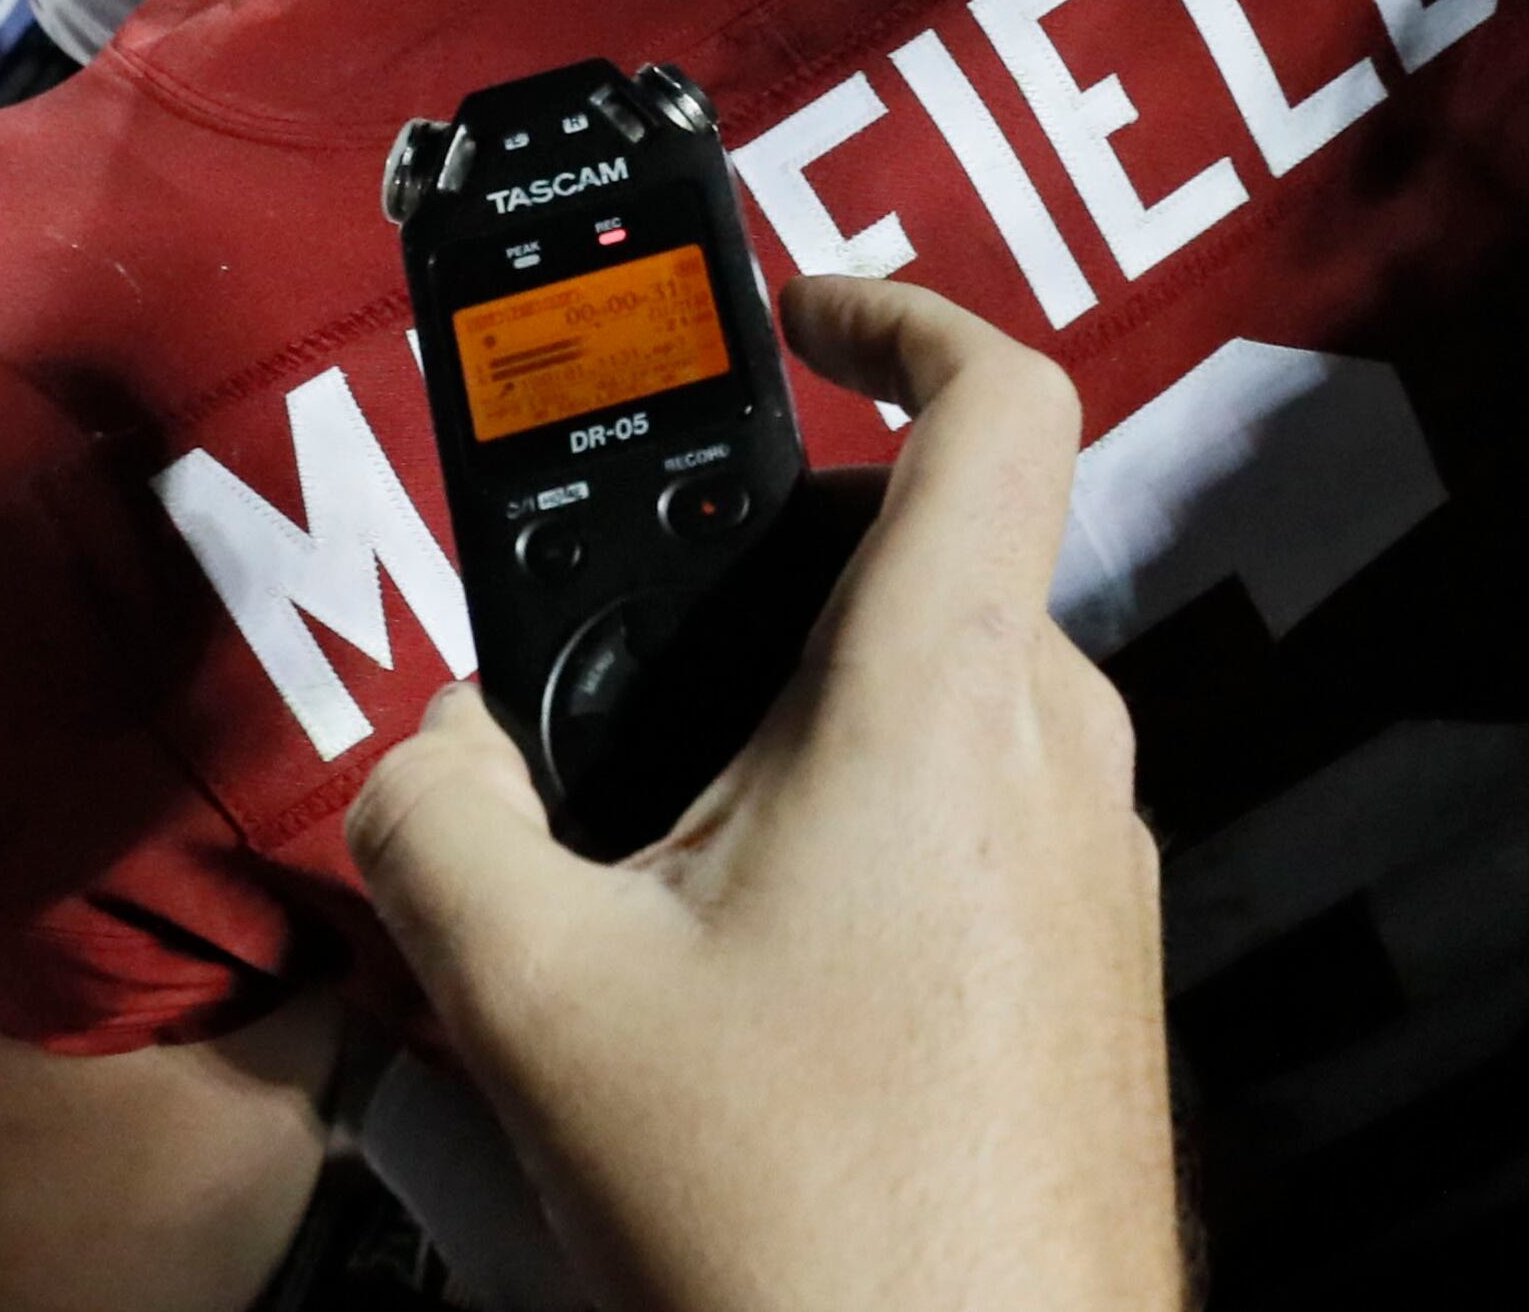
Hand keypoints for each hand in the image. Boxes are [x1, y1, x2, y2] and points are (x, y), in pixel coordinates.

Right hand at [348, 275, 1180, 1311]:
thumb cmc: (802, 1226)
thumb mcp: (537, 1004)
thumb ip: (437, 822)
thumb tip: (427, 749)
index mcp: (948, 699)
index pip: (1001, 404)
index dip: (902, 309)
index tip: (803, 310)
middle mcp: (1060, 757)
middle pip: (928, 570)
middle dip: (771, 592)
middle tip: (633, 683)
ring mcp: (1100, 872)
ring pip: (945, 712)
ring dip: (805, 734)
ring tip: (666, 873)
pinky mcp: (1098, 975)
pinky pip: (978, 828)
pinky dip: (863, 835)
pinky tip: (752, 981)